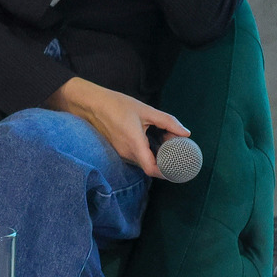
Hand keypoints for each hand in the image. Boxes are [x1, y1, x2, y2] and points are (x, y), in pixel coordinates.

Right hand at [48, 76, 188, 178]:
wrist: (91, 103)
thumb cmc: (117, 104)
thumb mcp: (145, 110)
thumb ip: (167, 122)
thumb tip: (186, 133)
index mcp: (134, 144)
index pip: (152, 170)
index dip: (167, 173)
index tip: (178, 168)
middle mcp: (126, 153)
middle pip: (150, 166)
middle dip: (165, 160)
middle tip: (174, 145)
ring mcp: (120, 153)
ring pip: (143, 161)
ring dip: (155, 155)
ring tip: (163, 138)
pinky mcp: (116, 149)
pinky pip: (135, 156)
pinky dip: (146, 152)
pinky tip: (150, 138)